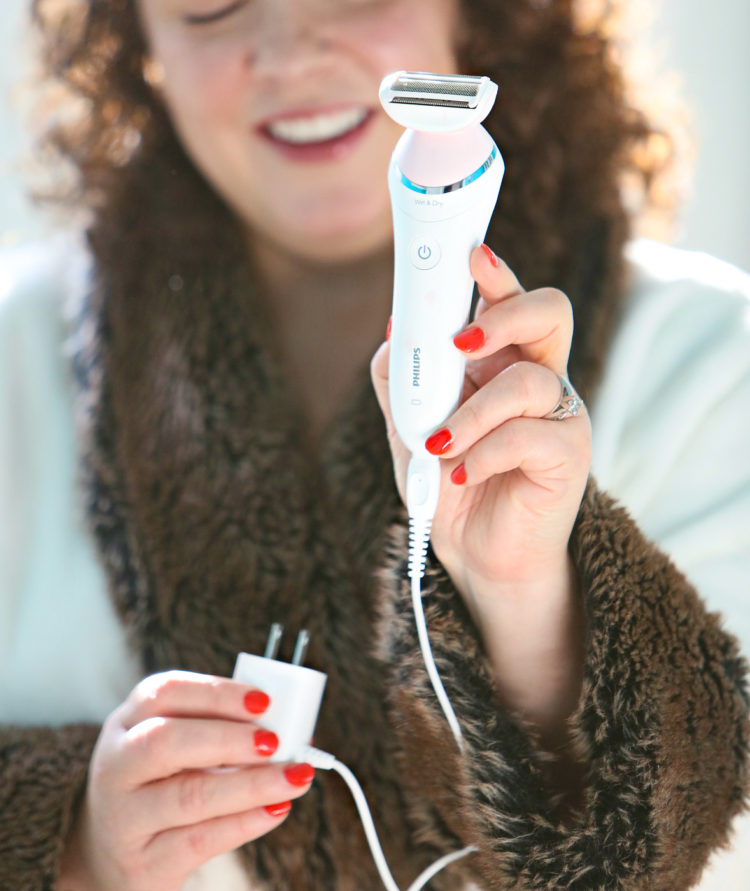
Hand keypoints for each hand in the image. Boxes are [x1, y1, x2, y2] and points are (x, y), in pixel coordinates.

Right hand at [60, 671, 314, 890]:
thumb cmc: (163, 784)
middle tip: (275, 742)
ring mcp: (124, 818)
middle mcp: (116, 765)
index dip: (217, 693)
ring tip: (295, 776)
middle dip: (229, 739)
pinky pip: (200, 841)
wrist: (115, 855)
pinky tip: (277, 808)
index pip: (166, 693)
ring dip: (251, 784)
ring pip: (189, 796)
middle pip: (166, 742)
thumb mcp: (177, 746)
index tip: (264, 701)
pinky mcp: (142, 864)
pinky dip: (246, 822)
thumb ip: (223, 730)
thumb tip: (290, 728)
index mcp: (129, 721)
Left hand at [371, 246, 589, 736]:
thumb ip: (402, 381)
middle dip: (504, 313)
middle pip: (550, 313)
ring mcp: (560, 415)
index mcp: (502, 361)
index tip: (468, 253)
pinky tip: (461, 473)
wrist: (476, 553)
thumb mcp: (410, 427)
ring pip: (528, 381)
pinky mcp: (570, 455)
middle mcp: (540, 377)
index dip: (495, 274)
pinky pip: (529, 436)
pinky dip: (483, 452)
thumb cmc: (449, 481)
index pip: (509, 300)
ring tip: (439, 446)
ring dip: (471, 413)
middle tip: (461, 339)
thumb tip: (395, 333)